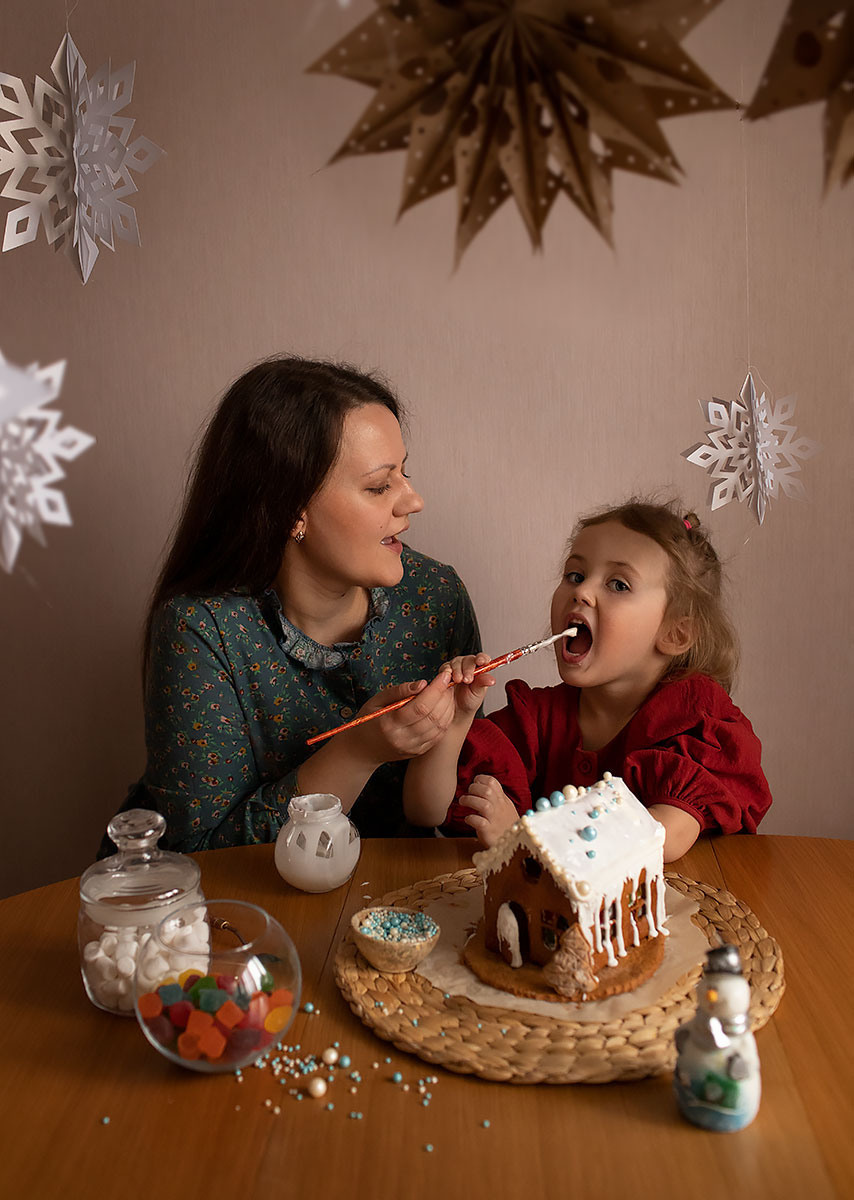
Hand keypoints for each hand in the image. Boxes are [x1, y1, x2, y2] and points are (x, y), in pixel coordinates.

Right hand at [341, 667, 455, 764]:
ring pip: (440, 727)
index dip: (436, 689)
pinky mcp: (418, 752)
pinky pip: (438, 735)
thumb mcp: (376, 700)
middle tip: (449, 681)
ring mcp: (412, 747)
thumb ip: (399, 691)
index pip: (421, 706)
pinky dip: (445, 720)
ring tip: (447, 693)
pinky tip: (445, 707)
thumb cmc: (368, 719)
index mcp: (390, 724)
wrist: (362, 750)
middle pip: (433, 716)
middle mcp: (403, 738)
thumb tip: (423, 683)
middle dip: (445, 696)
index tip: (444, 675)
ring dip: (449, 707)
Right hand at [444, 652, 494, 720]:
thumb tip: (491, 680)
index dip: (482, 658)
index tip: (481, 661)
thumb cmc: (470, 699)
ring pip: (456, 662)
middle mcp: (468, 665)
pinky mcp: (445, 671)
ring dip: (457, 671)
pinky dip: (447, 672)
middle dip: (468, 669)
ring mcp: (456, 667)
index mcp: (479, 668)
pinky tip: (449, 678)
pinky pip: (445, 667)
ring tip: (458, 681)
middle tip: (467, 679)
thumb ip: (483, 683)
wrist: (458, 709)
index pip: (482, 658)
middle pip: (468, 660)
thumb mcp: (478, 692)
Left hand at [459, 774, 518, 846]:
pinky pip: (479, 822)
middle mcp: (499, 807)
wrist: (515, 845)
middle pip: (487, 791)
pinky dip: (471, 818)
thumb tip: (480, 785)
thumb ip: (495, 796)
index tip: (474, 784)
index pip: (492, 782)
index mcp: (503, 800)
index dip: (480, 780)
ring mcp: (495, 820)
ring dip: (469, 801)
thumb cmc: (505, 824)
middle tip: (467, 794)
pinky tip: (468, 819)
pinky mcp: (489, 832)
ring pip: (483, 805)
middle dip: (473, 789)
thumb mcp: (505, 807)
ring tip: (463, 802)